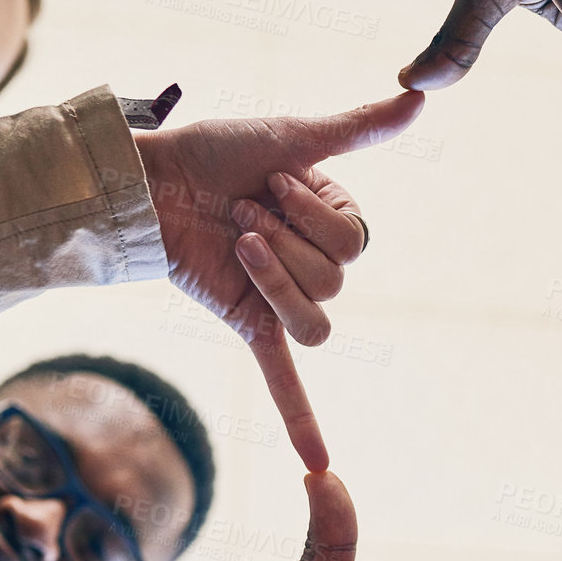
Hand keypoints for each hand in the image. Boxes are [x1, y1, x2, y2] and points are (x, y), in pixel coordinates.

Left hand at [133, 92, 423, 470]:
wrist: (143, 177)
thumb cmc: (217, 150)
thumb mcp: (293, 136)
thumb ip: (358, 128)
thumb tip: (418, 96)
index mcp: (333, 224)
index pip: (355, 245)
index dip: (316, 214)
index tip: (275, 181)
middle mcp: (313, 265)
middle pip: (335, 284)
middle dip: (287, 244)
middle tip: (243, 213)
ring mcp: (279, 298)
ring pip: (314, 323)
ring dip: (275, 282)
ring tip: (237, 246)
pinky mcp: (246, 323)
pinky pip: (283, 379)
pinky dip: (301, 421)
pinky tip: (320, 464)